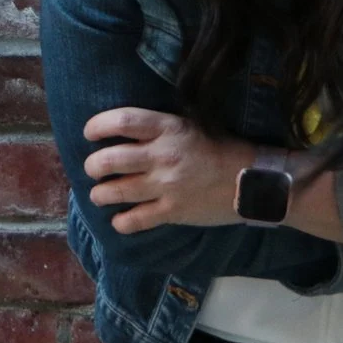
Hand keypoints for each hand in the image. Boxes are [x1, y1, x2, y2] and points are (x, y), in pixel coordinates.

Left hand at [81, 107, 258, 233]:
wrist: (253, 180)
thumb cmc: (221, 148)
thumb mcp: (190, 125)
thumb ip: (159, 129)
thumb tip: (123, 132)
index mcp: (169, 128)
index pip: (123, 121)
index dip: (98, 125)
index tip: (89, 132)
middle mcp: (163, 156)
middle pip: (110, 159)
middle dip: (93, 165)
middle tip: (93, 168)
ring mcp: (167, 186)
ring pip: (116, 191)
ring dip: (100, 194)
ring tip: (99, 194)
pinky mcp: (173, 212)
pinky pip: (136, 220)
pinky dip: (121, 222)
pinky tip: (119, 220)